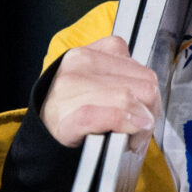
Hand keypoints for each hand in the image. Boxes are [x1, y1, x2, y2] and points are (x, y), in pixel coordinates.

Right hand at [39, 35, 159, 149]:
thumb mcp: (90, 81)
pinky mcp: (71, 115)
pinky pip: (113, 116)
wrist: (41, 134)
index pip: (140, 69)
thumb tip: (150, 91)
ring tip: (133, 138)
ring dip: (141, 127)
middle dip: (149, 111)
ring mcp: (73, 88)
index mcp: (88, 52)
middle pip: (143, 85)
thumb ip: (118, 76)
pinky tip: (129, 138)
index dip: (148, 94)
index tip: (142, 110)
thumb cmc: (70, 110)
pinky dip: (127, 125)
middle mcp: (80, 64)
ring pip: (131, 100)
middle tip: (141, 129)